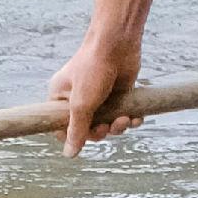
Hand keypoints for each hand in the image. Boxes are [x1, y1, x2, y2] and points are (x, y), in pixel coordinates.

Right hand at [49, 37, 144, 155]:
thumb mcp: (81, 103)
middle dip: (101, 131)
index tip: (86, 137)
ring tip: (125, 120)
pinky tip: (136, 118)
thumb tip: (69, 154)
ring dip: (117, 126)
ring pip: (108, 123)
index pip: (62, 128)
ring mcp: (100, 96)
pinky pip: (123, 114)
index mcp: (60, 98)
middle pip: (88, 128)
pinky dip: (130, 118)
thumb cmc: (93, 69)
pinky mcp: (119, 93)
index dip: (75, 136)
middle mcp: (79, 98)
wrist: (118, 42)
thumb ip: (76, 130)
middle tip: (108, 127)